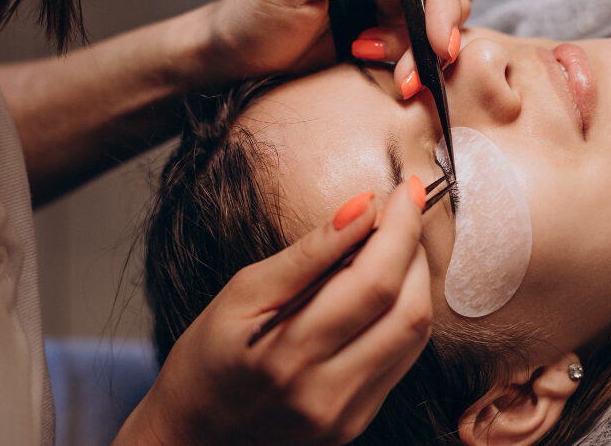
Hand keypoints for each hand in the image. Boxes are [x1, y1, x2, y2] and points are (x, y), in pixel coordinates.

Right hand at [115, 178, 431, 445]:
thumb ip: (308, 253)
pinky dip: (404, 313)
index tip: (409, 189)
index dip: (402, 229)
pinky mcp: (357, 421)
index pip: (374, 282)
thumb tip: (362, 209)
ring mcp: (347, 414)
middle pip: (408, 309)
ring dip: (417, 279)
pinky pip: (404, 358)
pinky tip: (385, 288)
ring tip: (394, 245)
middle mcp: (327, 392)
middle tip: (402, 213)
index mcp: (290, 353)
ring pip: (416, 335)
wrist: (193, 436)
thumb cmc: (207, 360)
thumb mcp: (242, 292)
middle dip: (415, 248)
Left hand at [207, 0, 480, 80]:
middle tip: (410, 66)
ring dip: (420, 46)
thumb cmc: (253, 13)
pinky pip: (426, 37)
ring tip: (374, 57)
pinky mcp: (389, 20)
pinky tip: (379, 65)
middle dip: (434, 28)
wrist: (240, 58)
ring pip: (443, 12)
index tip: (437, 42)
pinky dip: (414, 58)